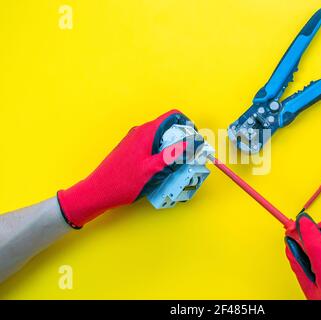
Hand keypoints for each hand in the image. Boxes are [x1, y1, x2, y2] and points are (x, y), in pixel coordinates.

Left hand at [57, 110, 188, 227]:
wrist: (98, 191)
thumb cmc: (124, 182)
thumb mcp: (155, 169)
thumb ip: (175, 154)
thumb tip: (194, 142)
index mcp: (147, 132)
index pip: (173, 116)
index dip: (188, 125)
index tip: (195, 140)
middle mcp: (140, 132)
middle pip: (168, 128)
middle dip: (182, 140)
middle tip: (188, 158)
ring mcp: (134, 140)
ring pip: (160, 138)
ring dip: (172, 149)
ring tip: (176, 167)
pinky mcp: (131, 150)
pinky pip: (151, 146)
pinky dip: (161, 155)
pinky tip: (161, 171)